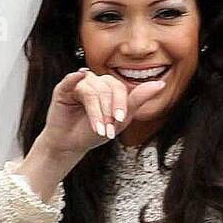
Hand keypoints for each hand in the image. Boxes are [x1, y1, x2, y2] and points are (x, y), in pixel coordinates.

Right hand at [17, 66, 166, 200]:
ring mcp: (78, 84)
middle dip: (108, 112)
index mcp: (109, 87)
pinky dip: (74, 78)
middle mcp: (95, 82)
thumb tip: (160, 84)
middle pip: (106, 89)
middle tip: (106, 130)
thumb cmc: (93, 132)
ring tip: (96, 128)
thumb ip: (138, 100)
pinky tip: (78, 77)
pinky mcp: (63, 89)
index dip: (120, 105)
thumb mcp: (119, 120)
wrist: (70, 145)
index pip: (119, 89)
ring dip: (95, 112)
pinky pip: (71, 80)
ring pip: (91, 91)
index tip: (119, 121)